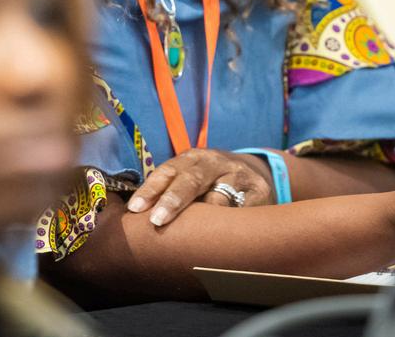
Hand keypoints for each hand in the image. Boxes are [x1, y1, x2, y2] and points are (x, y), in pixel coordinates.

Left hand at [125, 149, 274, 225]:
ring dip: (204, 217)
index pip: (168, 171)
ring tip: (193, 236)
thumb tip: (135, 215)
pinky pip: (241, 210)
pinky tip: (223, 236)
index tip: (136, 209)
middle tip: (157, 221)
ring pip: (218, 197)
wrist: (257, 172)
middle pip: (191, 179)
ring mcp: (239, 175)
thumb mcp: (192, 177)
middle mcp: (214, 162)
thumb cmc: (211, 181)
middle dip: (173, 200)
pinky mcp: (259, 190)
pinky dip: (230, 222)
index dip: (151, 189)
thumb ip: (170, 190)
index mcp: (192, 158)